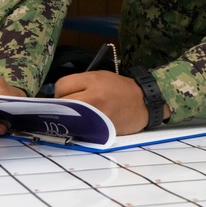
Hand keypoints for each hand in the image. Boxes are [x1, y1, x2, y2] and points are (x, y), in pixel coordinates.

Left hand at [54, 71, 170, 134]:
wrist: (145, 102)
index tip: (63, 97)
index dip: (59, 92)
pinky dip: (80, 128)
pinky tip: (84, 126)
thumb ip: (80, 83)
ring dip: (69, 119)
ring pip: (71, 118)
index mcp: (92, 80)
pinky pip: (83, 129)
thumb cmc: (120, 88)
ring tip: (75, 118)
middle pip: (63, 103)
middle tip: (66, 109)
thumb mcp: (100, 77)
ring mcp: (98, 114)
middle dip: (61, 107)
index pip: (62, 85)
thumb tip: (61, 94)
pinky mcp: (103, 128)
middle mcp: (94, 96)